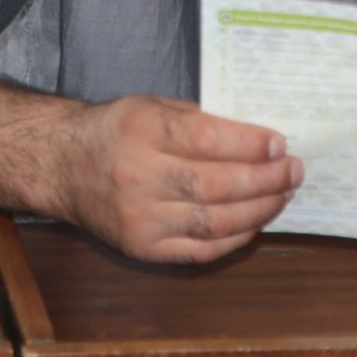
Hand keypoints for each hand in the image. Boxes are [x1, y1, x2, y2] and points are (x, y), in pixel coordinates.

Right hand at [58, 95, 302, 263]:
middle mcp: (138, 175)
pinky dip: (234, 238)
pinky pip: (200, 250)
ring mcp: (140, 218)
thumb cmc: (115, 129)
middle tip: (293, 171)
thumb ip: (199, 120)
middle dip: (265, 179)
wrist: (63, 165)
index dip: (250, 145)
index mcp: (141, 129)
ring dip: (259, 210)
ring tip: (282, 196)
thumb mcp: (151, 106)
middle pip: (216, 185)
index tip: (279, 145)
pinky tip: (254, 222)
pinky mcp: (142, 248)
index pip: (208, 140)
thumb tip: (257, 138)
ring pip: (214, 222)